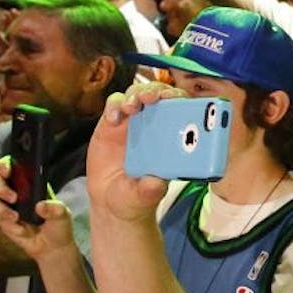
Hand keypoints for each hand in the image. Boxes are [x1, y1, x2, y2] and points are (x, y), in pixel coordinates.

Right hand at [0, 157, 76, 259]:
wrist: (51, 246)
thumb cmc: (58, 224)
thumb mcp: (62, 214)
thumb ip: (55, 209)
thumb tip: (40, 206)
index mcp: (28, 181)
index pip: (10, 164)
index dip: (4, 164)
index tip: (8, 170)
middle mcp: (14, 189)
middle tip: (13, 198)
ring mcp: (5, 204)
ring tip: (16, 217)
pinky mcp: (2, 220)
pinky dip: (10, 226)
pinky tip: (23, 231)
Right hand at [87, 83, 186, 221]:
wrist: (109, 200)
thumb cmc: (136, 197)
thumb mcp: (143, 197)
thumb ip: (149, 190)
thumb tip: (155, 182)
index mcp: (172, 139)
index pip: (183, 110)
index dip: (181, 101)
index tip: (175, 100)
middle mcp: (156, 126)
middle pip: (160, 96)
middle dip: (158, 91)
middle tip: (151, 98)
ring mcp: (134, 123)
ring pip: (138, 94)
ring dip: (136, 94)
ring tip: (131, 106)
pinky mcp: (112, 123)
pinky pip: (114, 104)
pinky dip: (114, 105)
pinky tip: (113, 118)